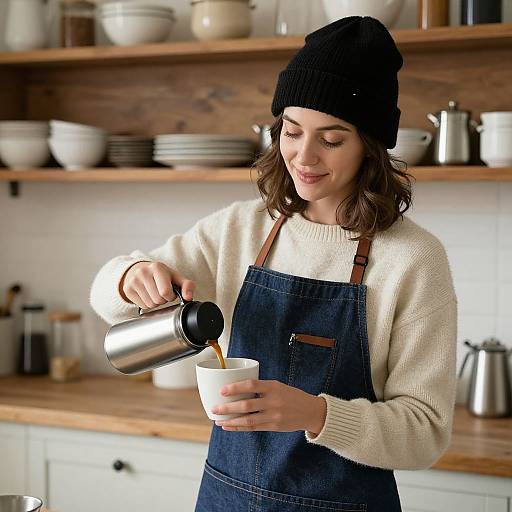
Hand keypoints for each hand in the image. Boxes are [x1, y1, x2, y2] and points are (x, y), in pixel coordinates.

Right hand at [119, 261, 195, 307]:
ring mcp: (133, 280)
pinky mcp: (127, 289)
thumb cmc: (163, 276)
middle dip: (163, 300)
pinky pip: (142, 306)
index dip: (170, 296)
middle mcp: (143, 272)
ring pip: (150, 305)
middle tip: (161, 292)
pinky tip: (147, 295)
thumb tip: (188, 297)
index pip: (165, 292)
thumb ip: (188, 286)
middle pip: (158, 300)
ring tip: (154, 293)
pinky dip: (147, 304)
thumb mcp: (177, 278)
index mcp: (157, 267)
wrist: (143, 271)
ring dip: (155, 303)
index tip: (170, 291)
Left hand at [212, 379, 326, 434]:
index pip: (251, 385)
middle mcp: (273, 401)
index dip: (235, 387)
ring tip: (218, 420)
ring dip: (231, 420)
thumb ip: (262, 388)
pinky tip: (229, 426)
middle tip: (214, 408)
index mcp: (273, 387)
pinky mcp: (274, 426)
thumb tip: (238, 389)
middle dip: (228, 407)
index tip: (222, 390)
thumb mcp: (278, 386)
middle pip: (246, 405)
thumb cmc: (291, 396)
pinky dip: (239, 427)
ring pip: (247, 419)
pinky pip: (253, 427)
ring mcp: (273, 415)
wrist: (310, 411)